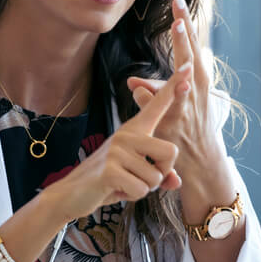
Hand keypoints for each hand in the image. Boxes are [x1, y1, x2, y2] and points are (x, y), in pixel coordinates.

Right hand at [44, 61, 191, 220]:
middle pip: (171, 152)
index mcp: (135, 129)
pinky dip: (132, 196)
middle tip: (140, 177)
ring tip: (124, 183)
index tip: (187, 66)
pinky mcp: (110, 169)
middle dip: (161, 173)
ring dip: (144, 188)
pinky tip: (116, 189)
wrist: (73, 193)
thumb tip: (177, 182)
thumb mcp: (138, 175)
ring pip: (156, 177)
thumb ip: (160, 175)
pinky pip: (141, 189)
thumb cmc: (110, 181)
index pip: (158, 103)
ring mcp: (117, 149)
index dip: (174, 86)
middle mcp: (128, 133)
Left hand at [125, 0, 230, 189]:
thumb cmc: (189, 129)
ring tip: (179, 38)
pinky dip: (153, 96)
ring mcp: (186, 106)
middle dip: (184, 33)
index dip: (184, 25)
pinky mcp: (175, 124)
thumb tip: (133, 83)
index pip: (190, 47)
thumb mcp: (176, 106)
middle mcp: (196, 89)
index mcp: (197, 80)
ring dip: (181, 60)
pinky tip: (141, 88)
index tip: (177, 0)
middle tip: (178, 12)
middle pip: (190, 56)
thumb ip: (154, 92)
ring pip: (182, 79)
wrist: (201, 163)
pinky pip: (162, 106)